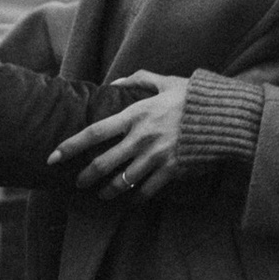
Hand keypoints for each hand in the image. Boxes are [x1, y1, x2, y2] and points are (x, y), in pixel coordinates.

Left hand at [49, 72, 193, 200]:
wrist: (225, 118)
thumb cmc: (194, 98)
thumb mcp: (166, 81)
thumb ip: (138, 79)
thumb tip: (114, 83)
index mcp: (136, 115)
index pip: (94, 133)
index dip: (70, 147)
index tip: (53, 157)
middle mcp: (141, 138)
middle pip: (103, 164)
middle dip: (86, 177)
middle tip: (78, 183)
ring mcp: (156, 157)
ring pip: (122, 182)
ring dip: (108, 191)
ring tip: (103, 194)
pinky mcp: (171, 171)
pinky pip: (146, 191)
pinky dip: (136, 198)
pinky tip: (131, 200)